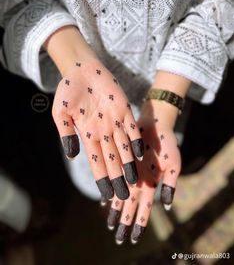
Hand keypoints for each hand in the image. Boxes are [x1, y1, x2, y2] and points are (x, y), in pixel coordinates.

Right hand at [52, 59, 143, 200]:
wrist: (82, 70)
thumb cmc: (68, 90)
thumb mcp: (60, 113)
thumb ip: (66, 134)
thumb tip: (71, 156)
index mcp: (87, 134)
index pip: (96, 161)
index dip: (102, 179)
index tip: (107, 195)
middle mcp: (103, 132)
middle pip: (113, 159)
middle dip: (118, 178)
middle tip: (125, 197)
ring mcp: (115, 122)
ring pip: (124, 147)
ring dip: (130, 164)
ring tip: (135, 181)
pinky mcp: (124, 110)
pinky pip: (132, 128)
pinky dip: (136, 140)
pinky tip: (141, 153)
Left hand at [106, 103, 180, 243]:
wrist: (155, 125)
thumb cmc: (167, 144)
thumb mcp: (173, 164)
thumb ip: (170, 184)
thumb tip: (166, 206)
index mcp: (153, 184)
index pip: (145, 209)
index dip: (140, 224)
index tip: (134, 239)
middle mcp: (140, 182)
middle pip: (131, 206)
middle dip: (125, 222)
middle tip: (118, 239)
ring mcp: (130, 174)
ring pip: (121, 196)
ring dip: (115, 211)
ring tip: (109, 225)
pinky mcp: (122, 164)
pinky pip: (114, 180)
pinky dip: (110, 191)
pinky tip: (104, 201)